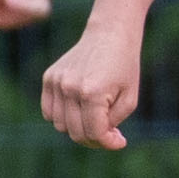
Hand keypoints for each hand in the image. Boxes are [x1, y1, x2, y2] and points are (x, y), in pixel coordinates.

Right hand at [38, 24, 142, 150]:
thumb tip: (100, 139)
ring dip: (78, 128)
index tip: (121, 141)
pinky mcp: (48, 78)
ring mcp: (56, 82)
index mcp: (92, 93)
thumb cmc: (124, 67)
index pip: (94, 133)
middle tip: (110, 132)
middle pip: (76, 133)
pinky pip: (49, 112)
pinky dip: (62, 117)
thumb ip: (114, 124)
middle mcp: (69, 88)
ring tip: (95, 118)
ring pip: (60, 126)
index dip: (109, 143)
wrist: (109, 34)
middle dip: (95, 139)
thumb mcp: (130, 99)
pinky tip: (79, 109)